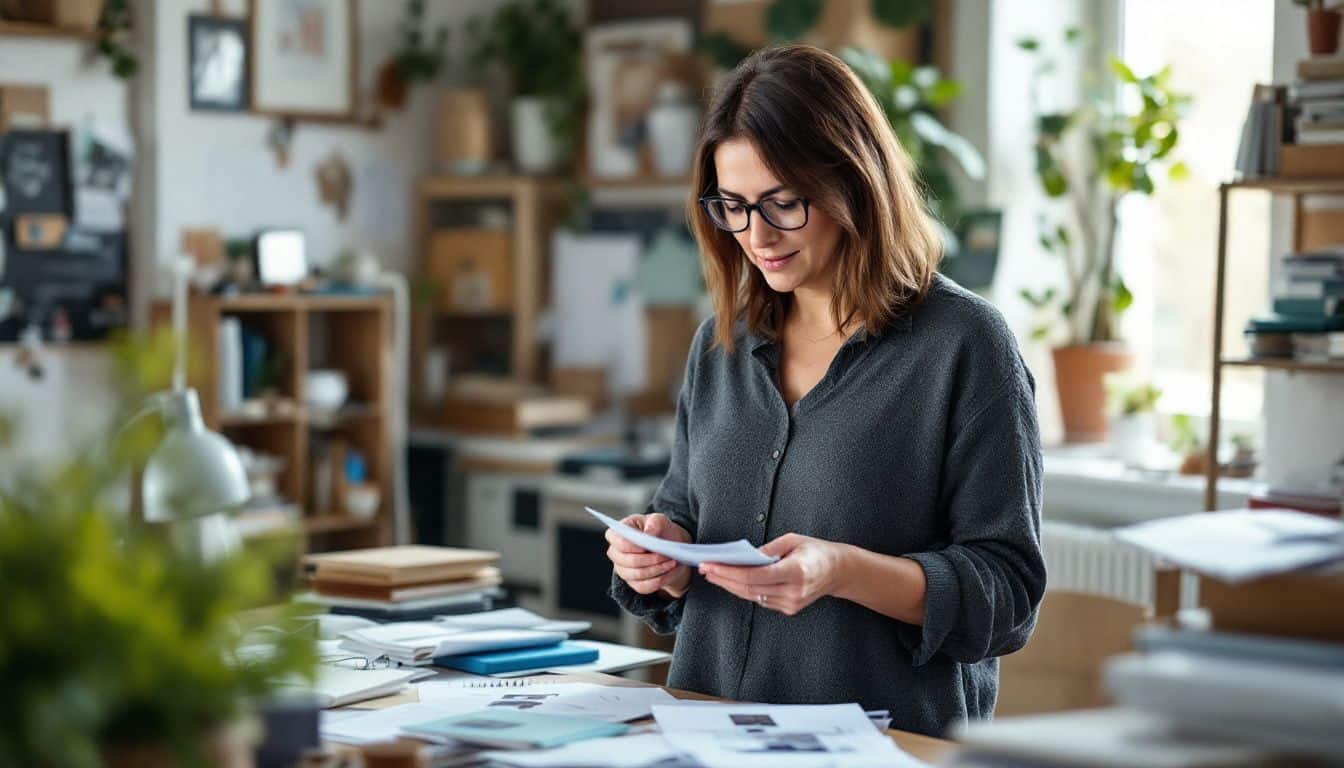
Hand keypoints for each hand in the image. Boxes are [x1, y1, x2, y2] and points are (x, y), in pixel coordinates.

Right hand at [605, 513, 692, 598]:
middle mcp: (616, 553)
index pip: (617, 541)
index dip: (630, 546)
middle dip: (650, 559)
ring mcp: (623, 570)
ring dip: (658, 569)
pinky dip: (660, 580)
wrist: (669, 548)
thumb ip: (653, 523)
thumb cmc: (659, 530)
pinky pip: (644, 586)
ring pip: (638, 575)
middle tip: (667, 555)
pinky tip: (671, 572)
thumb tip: (648, 534)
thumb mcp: (659, 520)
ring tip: (672, 562)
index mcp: (617, 534)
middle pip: (628, 561)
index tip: (646, 546)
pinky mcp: (634, 583)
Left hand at [699, 533, 850, 615]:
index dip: (729, 572)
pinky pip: (760, 600)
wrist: (839, 571)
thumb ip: (768, 549)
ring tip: (712, 574)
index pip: (755, 576)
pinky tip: (730, 581)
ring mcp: (791, 604)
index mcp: (796, 572)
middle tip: (704, 568)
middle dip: (724, 579)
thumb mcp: (793, 540)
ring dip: (730, 586)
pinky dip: (744, 590)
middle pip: (749, 589)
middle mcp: (793, 592)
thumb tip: (744, 556)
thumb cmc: (816, 551)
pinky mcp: (789, 609)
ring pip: (752, 597)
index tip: (711, 564)